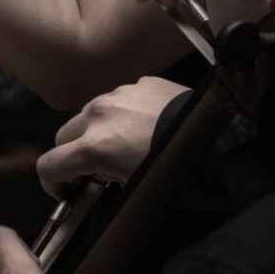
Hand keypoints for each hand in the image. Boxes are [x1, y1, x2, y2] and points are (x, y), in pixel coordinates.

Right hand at [37, 77, 187, 196]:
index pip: (49, 164)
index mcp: (96, 147)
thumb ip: (104, 182)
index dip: (51, 183)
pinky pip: (120, 98)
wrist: (225, 140)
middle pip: (63, 134)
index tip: (63, 191)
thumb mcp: (138, 190)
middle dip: (70, 154)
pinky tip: (148, 126)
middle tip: (93, 171)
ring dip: (97, 130)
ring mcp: (120, 93)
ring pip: (90, 113)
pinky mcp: (142, 82)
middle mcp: (99, 114)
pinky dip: (123, 113)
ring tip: (127, 144)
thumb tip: (94, 184)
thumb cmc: (185, 173)